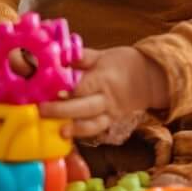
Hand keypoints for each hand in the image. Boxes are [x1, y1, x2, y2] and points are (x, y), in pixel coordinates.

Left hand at [40, 46, 168, 144]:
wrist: (149, 79)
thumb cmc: (122, 63)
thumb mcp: (102, 55)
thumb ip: (80, 57)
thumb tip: (57, 55)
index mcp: (104, 79)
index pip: (84, 87)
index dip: (68, 90)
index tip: (50, 90)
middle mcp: (108, 99)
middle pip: (85, 108)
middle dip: (62, 111)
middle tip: (42, 110)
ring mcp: (110, 113)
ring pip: (92, 124)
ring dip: (74, 128)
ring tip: (57, 130)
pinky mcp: (111, 122)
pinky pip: (96, 130)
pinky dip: (82, 133)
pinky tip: (67, 135)